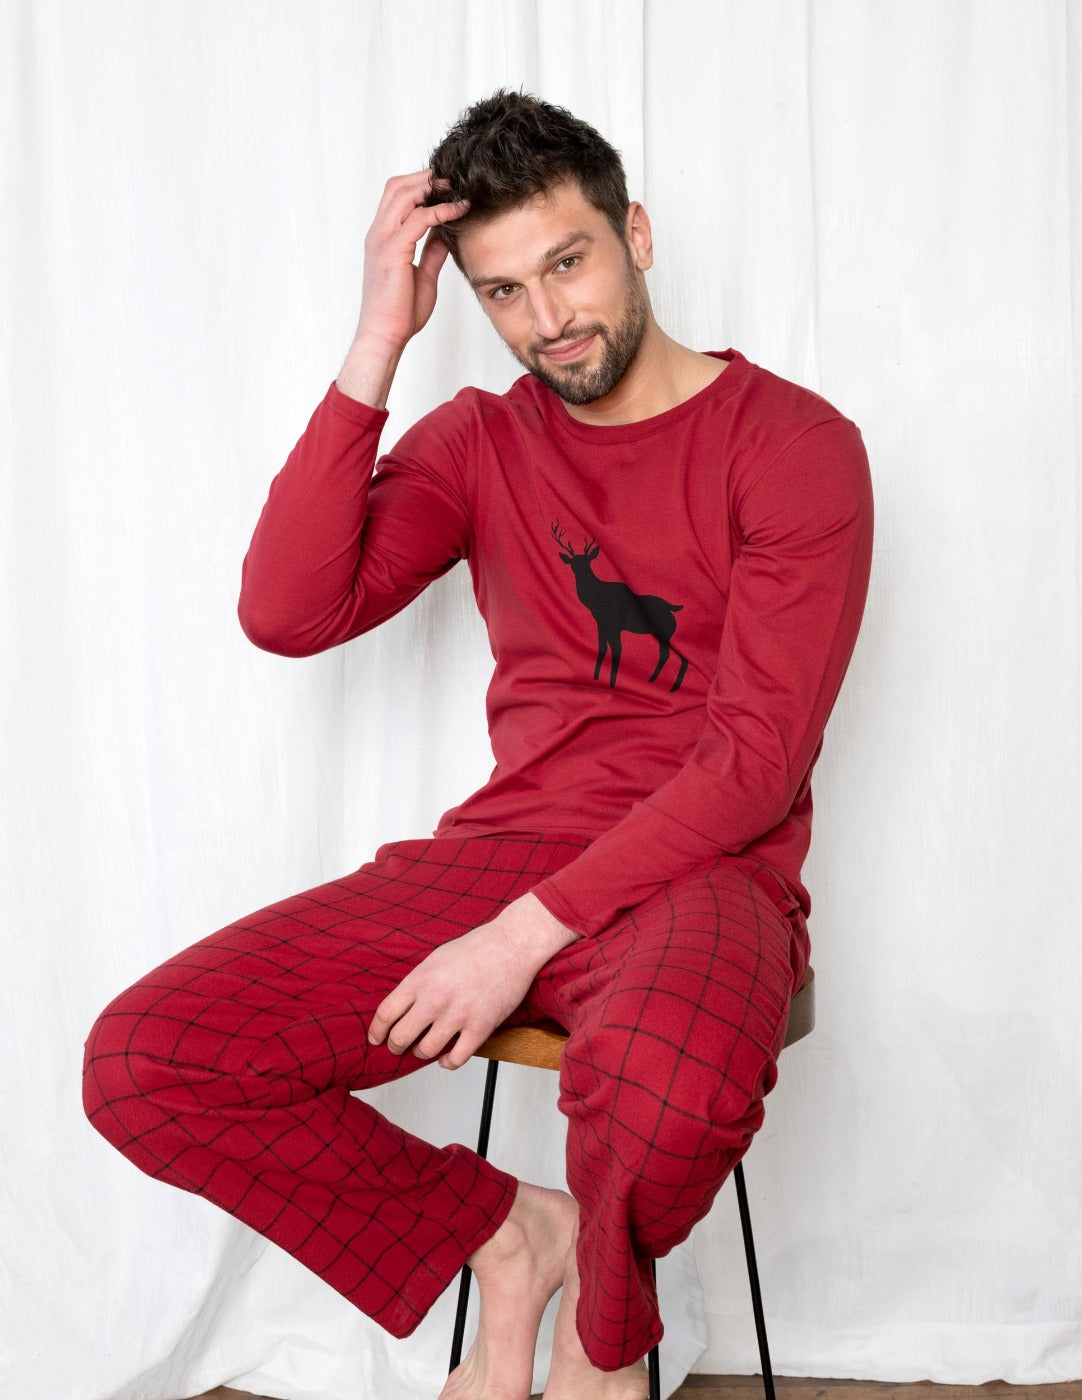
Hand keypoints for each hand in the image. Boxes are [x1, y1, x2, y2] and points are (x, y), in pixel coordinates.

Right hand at [354, 168, 467, 355]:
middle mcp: (379, 234)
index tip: (447, 187)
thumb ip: (432, 252)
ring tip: (458, 188)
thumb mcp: (423, 275)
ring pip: (405, 194)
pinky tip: (458, 210)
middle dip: (426, 177)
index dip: (421, 185)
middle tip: (454, 179)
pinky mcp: (393, 250)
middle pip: (398, 186)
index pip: (397, 196)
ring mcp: (383, 240)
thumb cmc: (400, 312)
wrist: (386, 335)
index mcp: (382, 237)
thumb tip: (446, 234)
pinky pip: (419, 219)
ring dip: (433, 187)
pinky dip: (440, 210)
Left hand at [368, 893, 578, 1069]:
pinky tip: (448, 1056)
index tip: (376, 1039)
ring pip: (425, 1051)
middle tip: (399, 1047)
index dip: (376, 1032)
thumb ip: (418, 982)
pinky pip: (455, 1059)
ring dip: (422, 1053)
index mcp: (421, 979)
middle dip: (396, 1047)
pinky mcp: (480, 1027)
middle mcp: (435, 998)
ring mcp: (458, 1014)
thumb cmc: (477, 948)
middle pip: (400, 1038)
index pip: (385, 1014)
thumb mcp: (436, 958)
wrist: (512, 944)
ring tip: (427, 1047)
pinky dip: (447, 1062)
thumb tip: (401, 1006)